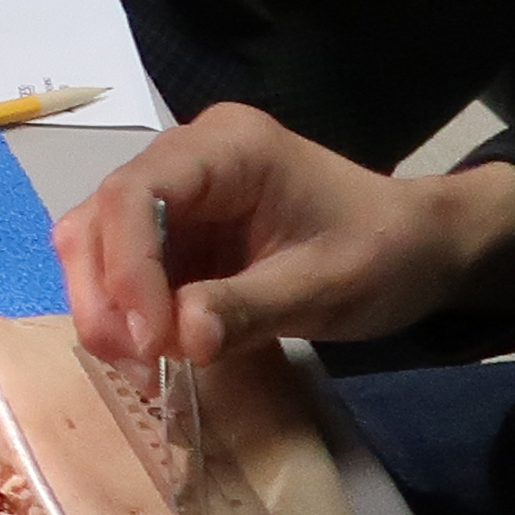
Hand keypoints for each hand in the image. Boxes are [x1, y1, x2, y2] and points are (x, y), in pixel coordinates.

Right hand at [53, 103, 514, 364]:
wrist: (417, 248)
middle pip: (100, 217)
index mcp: (228, 147)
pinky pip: (123, 271)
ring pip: (97, 244)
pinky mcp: (175, 234)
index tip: (150, 340)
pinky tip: (154, 355)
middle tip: (137, 364)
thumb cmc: (383, 253)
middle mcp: (186, 159)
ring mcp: (176, 196)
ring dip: (106, 309)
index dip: (127, 267)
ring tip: (146, 367)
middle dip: (105, 295)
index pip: (137, 192)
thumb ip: (249, 307)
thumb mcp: (326, 286)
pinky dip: (126, 316)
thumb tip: (180, 339)